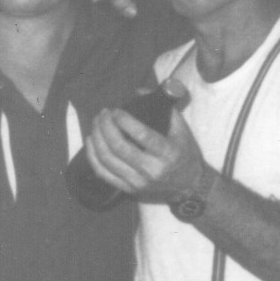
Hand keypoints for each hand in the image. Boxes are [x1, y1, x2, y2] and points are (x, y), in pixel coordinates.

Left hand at [84, 90, 205, 202]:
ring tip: (96, 122)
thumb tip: (139, 91)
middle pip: (119, 147)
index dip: (124, 120)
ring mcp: (138, 182)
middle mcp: (151, 170)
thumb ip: (163, 107)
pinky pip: (103, 173)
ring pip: (107, 159)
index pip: (142, 135)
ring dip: (97, 137)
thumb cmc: (185, 153)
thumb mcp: (181, 129)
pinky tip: (91, 140)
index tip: (116, 110)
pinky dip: (92, 155)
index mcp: (167, 154)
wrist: (189, 186)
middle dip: (105, 126)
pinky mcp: (128, 189)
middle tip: (103, 113)